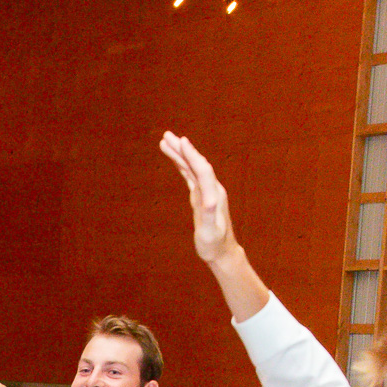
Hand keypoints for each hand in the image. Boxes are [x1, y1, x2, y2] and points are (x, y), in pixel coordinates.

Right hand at [158, 131, 240, 266]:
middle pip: (196, 163)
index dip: (192, 155)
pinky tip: (175, 160)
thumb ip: (209, 214)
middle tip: (167, 135)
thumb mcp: (210, 231)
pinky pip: (190, 176)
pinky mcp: (201, 196)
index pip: (202, 169)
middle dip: (182, 149)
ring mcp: (206, 192)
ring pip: (191, 168)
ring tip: (165, 142)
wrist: (222, 251)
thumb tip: (207, 199)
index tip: (181, 141)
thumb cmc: (214, 244)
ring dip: (179, 154)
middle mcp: (211, 189)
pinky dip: (181, 166)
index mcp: (213, 194)